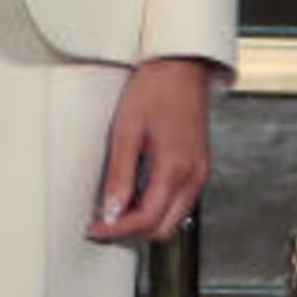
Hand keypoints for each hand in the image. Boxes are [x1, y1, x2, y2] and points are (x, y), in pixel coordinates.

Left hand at [88, 57, 215, 244]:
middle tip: (105, 221)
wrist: (181, 65)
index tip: (97, 228)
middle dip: (133, 231)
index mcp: (175, 167)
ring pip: (174, 218)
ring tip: (118, 206)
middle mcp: (193, 175)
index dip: (118, 230)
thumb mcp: (127, 131)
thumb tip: (111, 211)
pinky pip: (180, 201)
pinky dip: (158, 206)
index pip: (147, 219)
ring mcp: (199, 172)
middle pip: (164, 228)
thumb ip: (119, 176)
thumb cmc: (156, 88)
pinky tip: (137, 193)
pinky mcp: (199, 166)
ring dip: (146, 220)